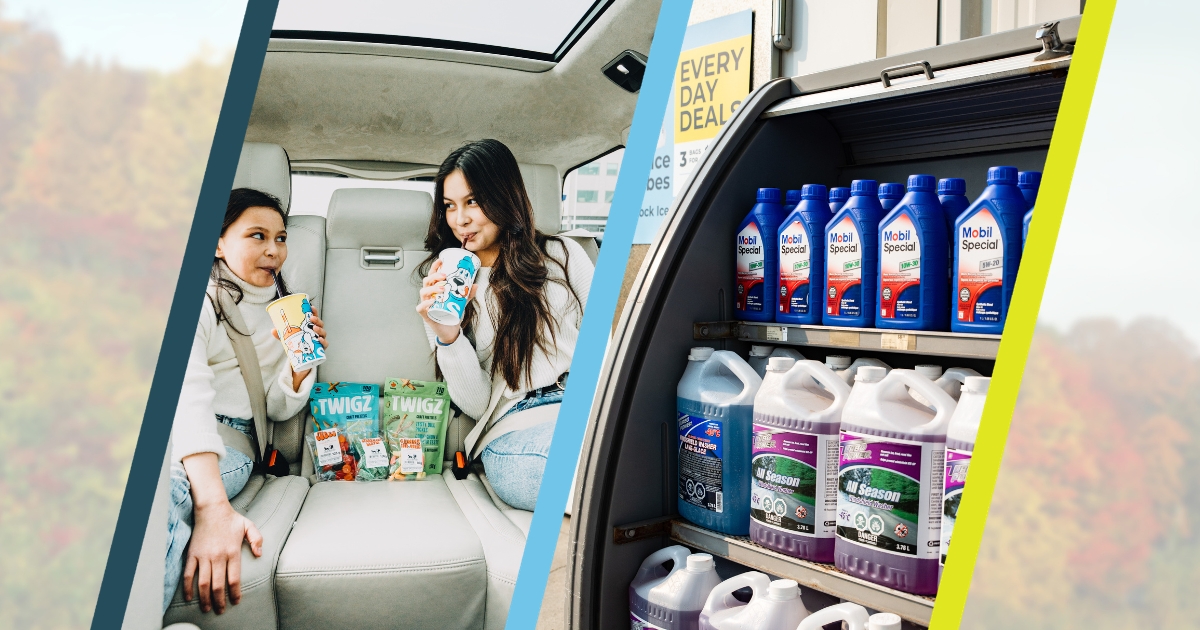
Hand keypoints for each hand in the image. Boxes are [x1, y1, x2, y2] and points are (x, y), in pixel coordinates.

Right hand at [181, 454, 262, 614]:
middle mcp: (218, 557)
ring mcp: (203, 556)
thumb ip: (257, 539)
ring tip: (207, 608)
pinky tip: (189, 597)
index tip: (236, 602)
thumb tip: (260, 555)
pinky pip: (189, 574)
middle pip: (218, 585)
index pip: (234, 579)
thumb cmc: (231, 519)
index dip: (235, 593)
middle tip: (220, 611)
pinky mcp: (192, 554)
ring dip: (205, 598)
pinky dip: (188, 587)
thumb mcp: (249, 526)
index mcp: (232, 552)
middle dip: (219, 601)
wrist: (211, 509)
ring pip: (203, 583)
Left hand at [272, 305, 326, 349]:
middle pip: (320, 324)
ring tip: (314, 328)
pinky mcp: (321, 348)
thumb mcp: (288, 338)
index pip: (314, 318)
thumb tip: (273, 330)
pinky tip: (319, 339)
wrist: (302, 359)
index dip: (314, 312)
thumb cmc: (298, 345)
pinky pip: (325, 343)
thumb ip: (281, 334)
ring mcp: (320, 340)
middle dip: (317, 320)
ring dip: (320, 329)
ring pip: (323, 332)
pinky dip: (323, 341)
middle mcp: (316, 332)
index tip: (312, 307)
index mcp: (310, 327)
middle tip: (312, 319)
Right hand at [416, 259, 476, 344]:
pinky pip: (421, 307)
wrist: (451, 330)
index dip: (435, 267)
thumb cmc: (452, 314)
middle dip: (434, 276)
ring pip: (423, 292)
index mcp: (435, 290)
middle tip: (444, 275)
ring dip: (432, 288)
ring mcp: (426, 304)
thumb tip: (475, 285)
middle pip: (427, 281)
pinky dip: (425, 304)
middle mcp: (429, 295)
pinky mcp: (425, 315)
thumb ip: (467, 294)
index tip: (441, 260)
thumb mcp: (461, 302)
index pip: (432, 276)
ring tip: (443, 289)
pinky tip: (432, 302)